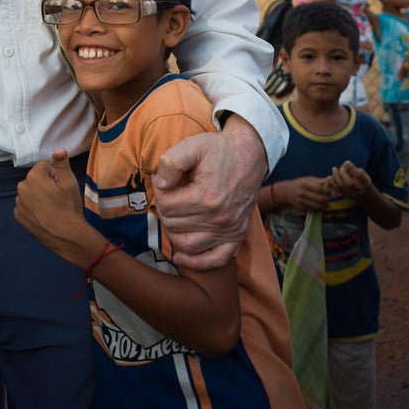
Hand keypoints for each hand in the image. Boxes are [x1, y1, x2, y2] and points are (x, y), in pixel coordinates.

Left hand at [14, 148, 94, 261]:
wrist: (66, 236)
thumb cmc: (69, 208)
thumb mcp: (69, 182)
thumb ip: (62, 163)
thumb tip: (58, 149)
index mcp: (34, 176)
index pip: (44, 165)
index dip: (55, 174)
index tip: (61, 185)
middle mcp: (22, 188)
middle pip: (35, 178)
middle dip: (45, 183)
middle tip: (57, 196)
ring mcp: (19, 203)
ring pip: (30, 191)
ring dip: (38, 195)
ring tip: (52, 207)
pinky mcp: (19, 216)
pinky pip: (25, 205)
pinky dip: (32, 207)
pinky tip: (44, 214)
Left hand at [153, 117, 266, 268]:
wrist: (249, 155)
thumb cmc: (219, 151)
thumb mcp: (193, 146)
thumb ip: (171, 161)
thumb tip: (159, 184)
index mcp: (207, 196)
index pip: (166, 206)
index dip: (160, 192)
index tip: (165, 181)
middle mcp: (219, 218)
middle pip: (173, 225)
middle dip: (166, 209)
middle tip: (171, 194)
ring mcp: (229, 230)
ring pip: (186, 244)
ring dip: (173, 232)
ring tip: (175, 215)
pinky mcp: (237, 236)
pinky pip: (215, 260)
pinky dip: (196, 262)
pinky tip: (181, 256)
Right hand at [276, 176, 330, 212]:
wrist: (286, 191)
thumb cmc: (299, 184)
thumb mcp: (308, 179)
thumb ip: (319, 180)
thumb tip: (330, 178)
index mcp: (304, 184)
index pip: (319, 188)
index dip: (327, 191)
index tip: (331, 191)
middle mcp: (302, 193)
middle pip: (319, 198)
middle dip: (327, 199)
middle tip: (329, 198)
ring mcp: (301, 201)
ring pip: (317, 206)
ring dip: (324, 205)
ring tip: (326, 203)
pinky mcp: (301, 208)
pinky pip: (313, 210)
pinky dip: (319, 209)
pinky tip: (320, 206)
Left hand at [328, 160, 372, 200]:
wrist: (365, 196)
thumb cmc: (363, 181)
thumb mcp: (364, 175)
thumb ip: (356, 170)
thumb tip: (345, 164)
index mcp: (366, 183)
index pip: (359, 176)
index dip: (352, 169)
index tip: (347, 162)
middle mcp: (359, 190)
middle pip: (349, 183)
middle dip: (343, 174)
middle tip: (342, 168)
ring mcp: (351, 194)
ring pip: (341, 186)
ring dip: (336, 176)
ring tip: (334, 169)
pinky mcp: (344, 195)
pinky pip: (336, 189)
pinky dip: (332, 183)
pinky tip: (329, 177)